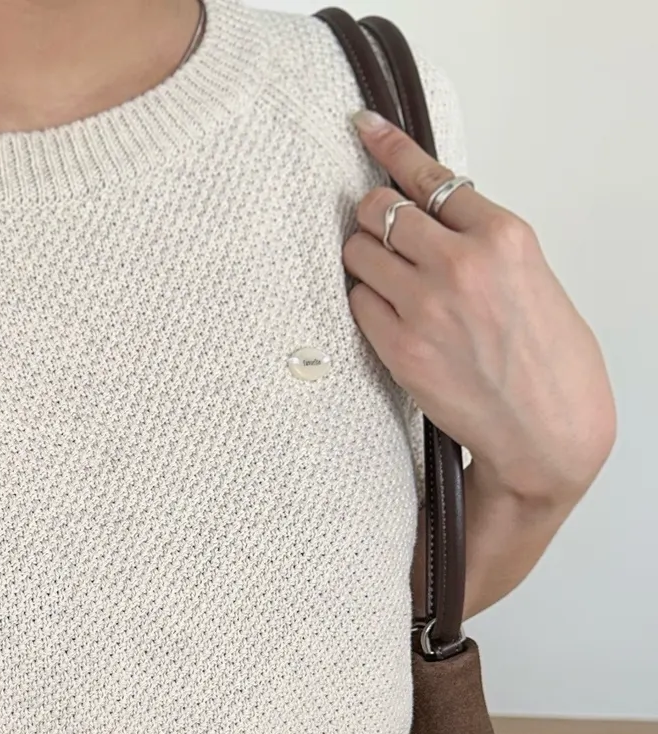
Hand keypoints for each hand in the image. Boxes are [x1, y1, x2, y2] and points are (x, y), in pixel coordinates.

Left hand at [344, 110, 615, 504]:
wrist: (547, 432)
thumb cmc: (548, 361)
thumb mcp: (530, 276)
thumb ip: (483, 242)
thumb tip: (434, 219)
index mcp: (503, 236)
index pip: (430, 177)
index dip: (390, 149)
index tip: (365, 128)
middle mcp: (461, 264)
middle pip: (382, 210)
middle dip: (373, 215)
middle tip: (378, 229)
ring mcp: (425, 307)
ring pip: (360, 253)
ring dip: (363, 258)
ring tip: (386, 279)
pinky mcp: (400, 348)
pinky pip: (358, 303)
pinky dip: (365, 301)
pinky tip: (387, 315)